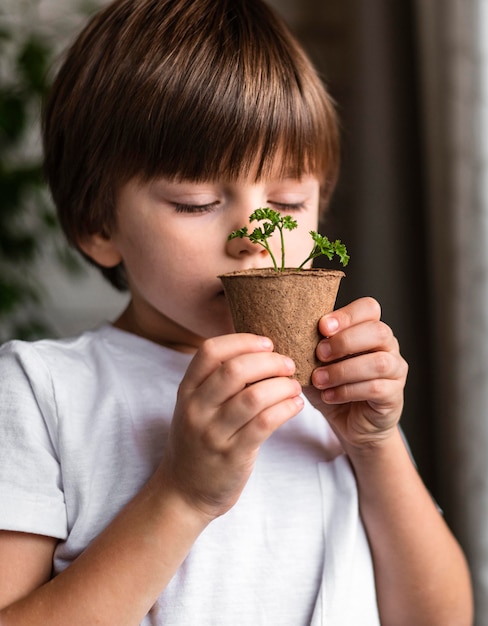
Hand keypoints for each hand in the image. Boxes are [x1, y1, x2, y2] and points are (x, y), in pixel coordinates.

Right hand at [159, 334, 302, 520]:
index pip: (210, 351)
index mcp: (187, 391)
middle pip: (235, 370)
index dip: (242, 341)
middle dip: (269, 361)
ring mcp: (213, 434)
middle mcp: (196, 409)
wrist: (184, 492)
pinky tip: (295, 405)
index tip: (266, 343)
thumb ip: (217, 381)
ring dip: (282, 386)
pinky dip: (286, 409)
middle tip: (288, 364)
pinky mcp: (233, 456)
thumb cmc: (198, 441)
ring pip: (254, 397)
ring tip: (294, 386)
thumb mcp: (195, 406)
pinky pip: (265, 424)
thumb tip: (259, 349)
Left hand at [304, 297, 407, 450]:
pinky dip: (347, 391)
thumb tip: (284, 335)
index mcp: (369, 329)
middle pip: (378, 331)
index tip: (322, 327)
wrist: (350, 424)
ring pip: (379, 362)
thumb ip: (309, 347)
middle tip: (319, 354)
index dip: (347, 315)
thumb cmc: (333, 387)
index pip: (369, 308)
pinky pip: (376, 388)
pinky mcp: (394, 395)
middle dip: (345, 341)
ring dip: (343, 370)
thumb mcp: (316, 363)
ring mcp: (395, 370)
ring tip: (319, 379)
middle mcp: (388, 346)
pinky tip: (329, 396)